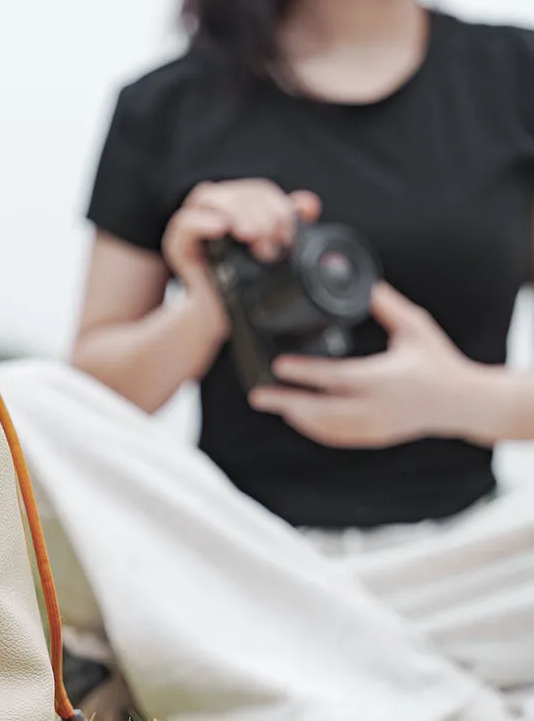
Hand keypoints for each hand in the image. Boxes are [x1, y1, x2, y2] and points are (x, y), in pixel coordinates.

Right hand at [161, 179, 322, 293]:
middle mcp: (213, 209)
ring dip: (236, 212)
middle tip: (273, 241)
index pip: (258, 191)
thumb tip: (309, 204)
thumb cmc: (245, 283)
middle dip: (261, 213)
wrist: (220, 315)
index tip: (289, 235)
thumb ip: (289, 226)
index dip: (277, 206)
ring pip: (211, 197)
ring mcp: (193, 224)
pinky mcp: (177, 244)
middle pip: (238, 192)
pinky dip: (203, 222)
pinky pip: (185, 222)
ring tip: (252, 236)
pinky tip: (221, 228)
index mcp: (237, 206)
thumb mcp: (275, 254)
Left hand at [248, 283, 478, 448]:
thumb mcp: (415, 327)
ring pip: (326, 427)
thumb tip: (365, 283)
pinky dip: (313, 429)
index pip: (336, 377)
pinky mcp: (374, 437)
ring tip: (270, 402)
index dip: (305, 373)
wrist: (463, 402)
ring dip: (296, 416)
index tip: (279, 366)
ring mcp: (375, 426)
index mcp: (384, 378)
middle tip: (257, 395)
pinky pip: (337, 437)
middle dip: (286, 403)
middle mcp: (377, 406)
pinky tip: (295, 417)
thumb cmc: (437, 360)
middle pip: (322, 409)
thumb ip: (388, 306)